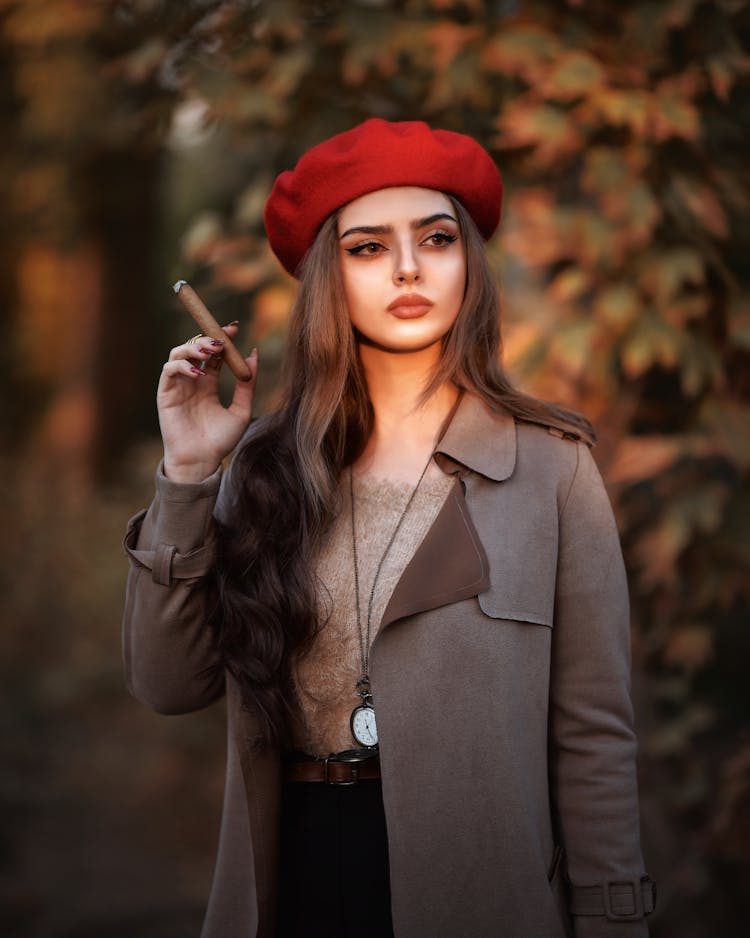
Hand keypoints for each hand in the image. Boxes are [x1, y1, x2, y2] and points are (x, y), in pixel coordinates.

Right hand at [157, 323, 257, 482]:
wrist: (202, 462)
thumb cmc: (220, 441)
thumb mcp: (241, 411)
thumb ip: (247, 385)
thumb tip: (253, 355)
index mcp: (209, 385)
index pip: (213, 354)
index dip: (222, 338)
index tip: (234, 327)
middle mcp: (192, 382)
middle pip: (195, 348)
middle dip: (208, 338)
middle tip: (222, 339)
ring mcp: (178, 386)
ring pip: (178, 354)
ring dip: (193, 347)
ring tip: (210, 351)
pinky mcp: (166, 394)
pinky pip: (169, 370)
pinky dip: (183, 366)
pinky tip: (200, 374)